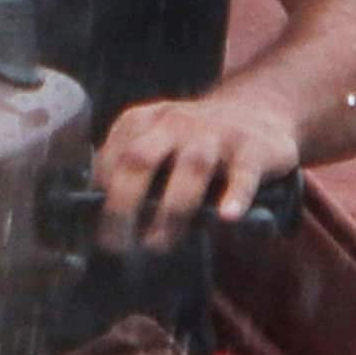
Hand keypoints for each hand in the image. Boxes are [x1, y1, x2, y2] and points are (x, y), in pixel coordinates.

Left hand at [92, 88, 304, 250]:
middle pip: (141, 158)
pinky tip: (227, 218)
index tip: (97, 230)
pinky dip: (235, 196)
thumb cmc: (196, 142)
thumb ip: (134, 170)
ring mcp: (215, 133)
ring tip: (161, 244)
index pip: (113, 157)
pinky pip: (244, 173)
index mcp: (145, 121)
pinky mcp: (253, 148)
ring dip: (172, 210)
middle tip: (116, 245)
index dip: (101, 196)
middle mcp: (176, 122)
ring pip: (191, 166)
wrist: (257, 110)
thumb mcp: (160, 143)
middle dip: (123, 204)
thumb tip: (101, 216)